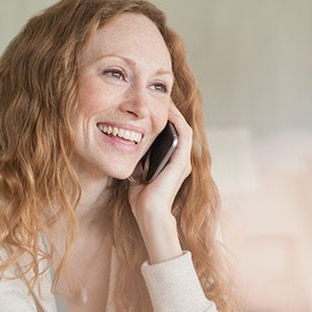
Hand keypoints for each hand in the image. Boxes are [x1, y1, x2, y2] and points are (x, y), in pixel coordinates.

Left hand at [128, 103, 191, 262]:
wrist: (148, 214)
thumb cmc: (141, 200)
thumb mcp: (137, 174)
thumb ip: (138, 162)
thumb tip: (126, 147)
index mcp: (172, 163)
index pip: (172, 136)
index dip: (164, 120)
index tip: (152, 107)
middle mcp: (181, 161)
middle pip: (180, 128)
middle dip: (170, 112)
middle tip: (159, 98)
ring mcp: (183, 161)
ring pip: (184, 128)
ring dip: (175, 112)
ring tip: (164, 99)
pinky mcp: (182, 162)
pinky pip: (184, 134)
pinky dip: (177, 120)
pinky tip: (167, 110)